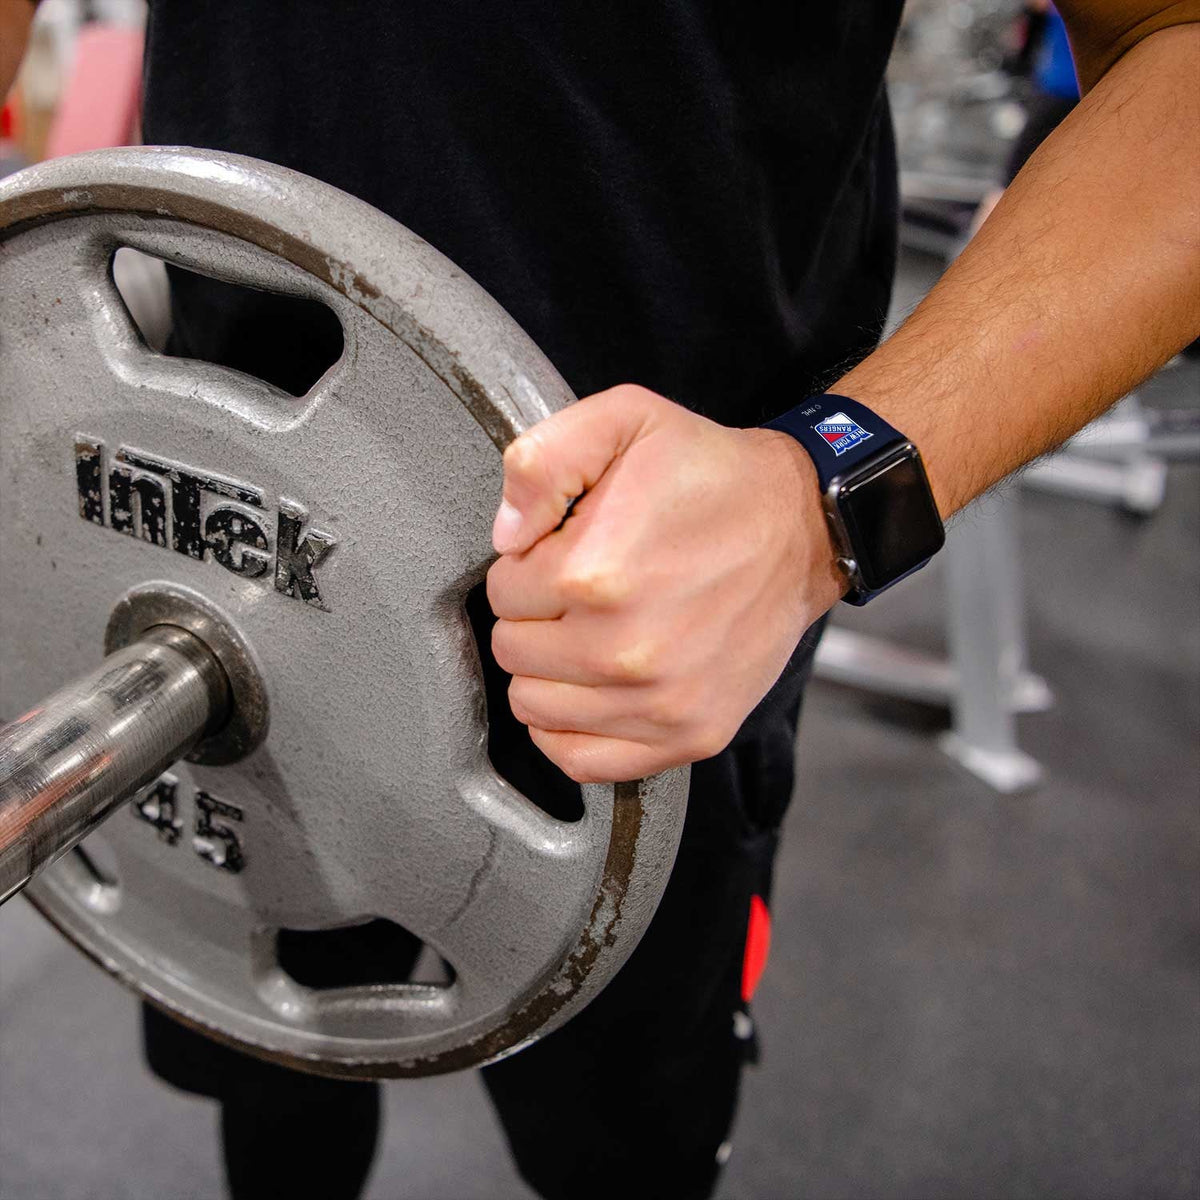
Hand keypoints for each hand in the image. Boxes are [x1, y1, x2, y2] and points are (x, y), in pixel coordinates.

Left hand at [486, 385, 844, 783]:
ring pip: (535, 707)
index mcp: (595, 575)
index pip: (501, 593)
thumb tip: (503, 535)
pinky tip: (588, 691)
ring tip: (589, 634)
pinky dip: (569, 730)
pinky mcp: (687, 734)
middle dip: (534, 617)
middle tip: (580, 592)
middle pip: (513, 653)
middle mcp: (624, 651)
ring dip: (549, 671)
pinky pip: (581, 759)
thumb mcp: (626, 420)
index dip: (525, 567)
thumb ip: (542, 460)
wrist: (801, 527)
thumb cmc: (713, 477)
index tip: (563, 553)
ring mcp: (659, 703)